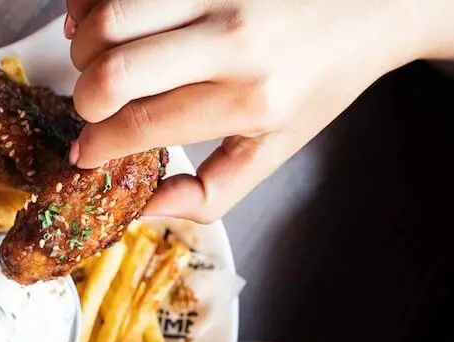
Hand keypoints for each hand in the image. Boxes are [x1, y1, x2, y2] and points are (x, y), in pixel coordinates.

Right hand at [64, 0, 453, 222]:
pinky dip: (96, 4)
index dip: (98, 144)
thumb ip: (210, 192)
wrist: (369, 7)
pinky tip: (104, 21)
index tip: (85, 153)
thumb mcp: (274, 149)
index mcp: (252, 100)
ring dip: (84, 46)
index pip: (144, 124)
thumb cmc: (318, 81)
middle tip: (93, 107)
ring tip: (96, 63)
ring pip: (110, 16)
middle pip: (114, 69)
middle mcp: (235, 40)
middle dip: (84, 98)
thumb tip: (147, 209)